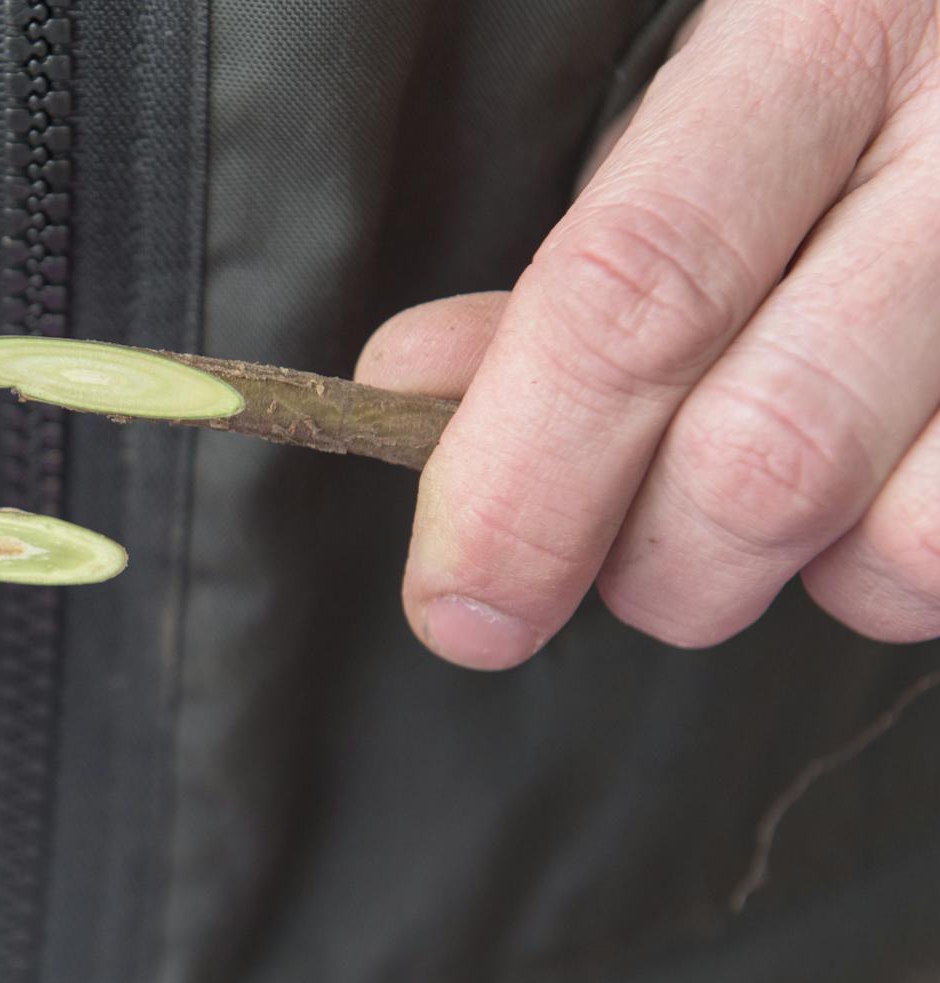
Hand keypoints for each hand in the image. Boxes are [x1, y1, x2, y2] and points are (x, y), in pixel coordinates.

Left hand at [356, 0, 939, 668]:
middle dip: (650, 565)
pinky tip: (886, 481)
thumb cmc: (870, 62)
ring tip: (777, 492)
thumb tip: (415, 390)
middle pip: (763, 459)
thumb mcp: (715, 101)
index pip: (633, 294)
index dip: (523, 479)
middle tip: (621, 549)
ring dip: (797, 578)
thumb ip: (582, 259)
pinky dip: (899, 564)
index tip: (460, 601)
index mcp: (826, 30)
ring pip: (906, 550)